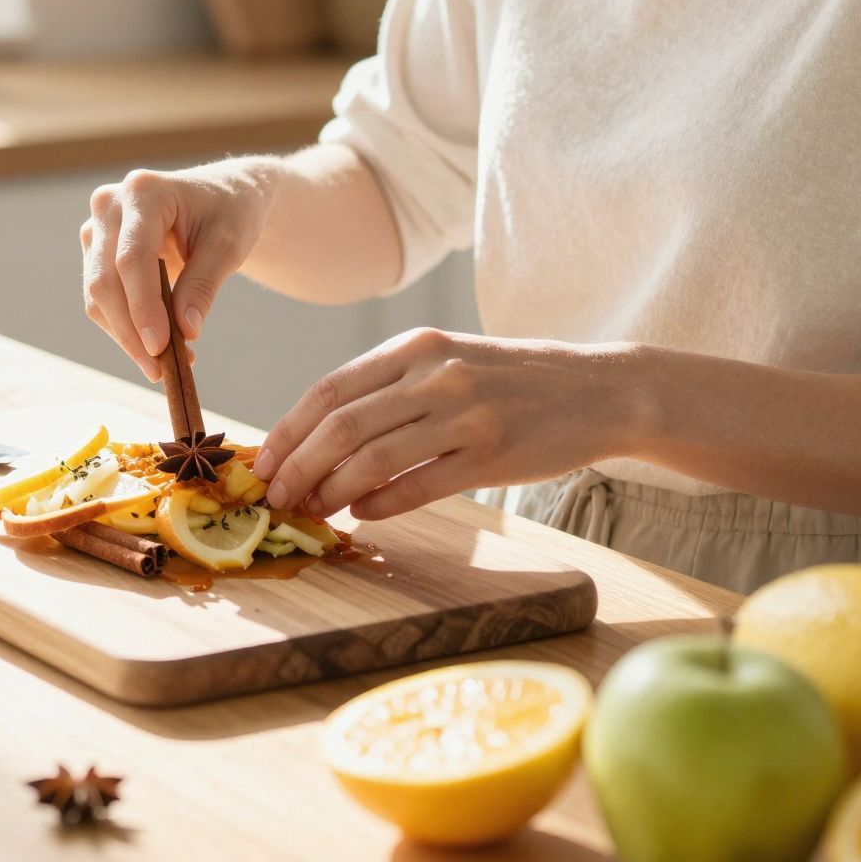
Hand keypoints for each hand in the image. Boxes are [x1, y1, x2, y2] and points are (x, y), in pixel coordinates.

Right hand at [80, 159, 276, 381]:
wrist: (223, 198)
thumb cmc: (230, 213)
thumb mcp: (229, 245)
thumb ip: (204, 285)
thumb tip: (185, 331)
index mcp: (143, 191)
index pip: (132, 258)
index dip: (142, 307)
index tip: (160, 348)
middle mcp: (109, 205)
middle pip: (105, 280)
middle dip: (130, 331)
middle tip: (160, 371)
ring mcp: (98, 228)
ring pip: (97, 295)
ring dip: (126, 336)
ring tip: (166, 364)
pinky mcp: (96, 252)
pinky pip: (102, 299)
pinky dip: (126, 328)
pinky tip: (157, 348)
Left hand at [251, 329, 643, 520]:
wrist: (598, 390)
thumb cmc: (512, 380)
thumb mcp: (448, 361)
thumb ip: (390, 389)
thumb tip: (319, 436)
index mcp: (417, 346)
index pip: (330, 388)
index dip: (288, 429)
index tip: (262, 462)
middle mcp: (436, 374)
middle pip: (342, 425)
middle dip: (298, 465)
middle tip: (275, 497)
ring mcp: (466, 414)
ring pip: (374, 458)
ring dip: (331, 490)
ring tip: (311, 510)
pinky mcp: (493, 455)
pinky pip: (420, 486)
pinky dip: (381, 504)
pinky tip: (362, 515)